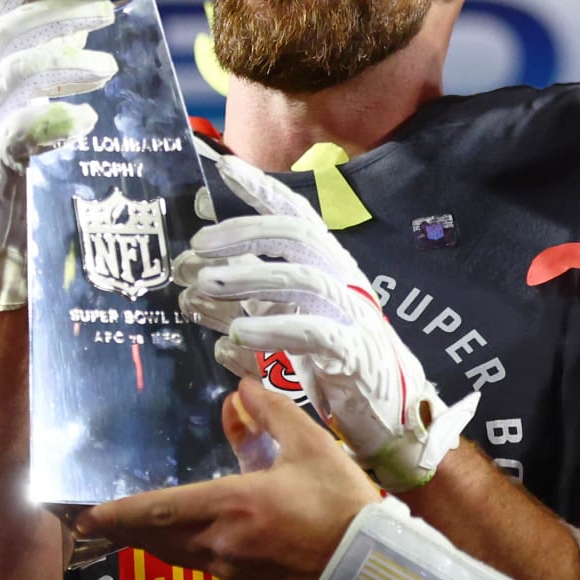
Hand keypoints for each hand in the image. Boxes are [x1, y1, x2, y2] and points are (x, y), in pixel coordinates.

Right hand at [0, 0, 116, 310]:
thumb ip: (55, 39)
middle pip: (10, 30)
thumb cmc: (8, 139)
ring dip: (66, 65)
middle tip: (109, 10)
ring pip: (15, 75)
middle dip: (61, 12)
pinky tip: (85, 123)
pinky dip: (54, 124)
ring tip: (108, 69)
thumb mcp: (28, 81)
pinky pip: (19, 136)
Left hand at [74, 378, 377, 579]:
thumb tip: (242, 387)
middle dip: (123, 528)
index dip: (118, 512)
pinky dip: (183, 548)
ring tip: (129, 525)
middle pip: (156, 537)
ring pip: (177, 553)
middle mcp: (221, 544)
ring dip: (151, 539)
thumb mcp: (311, 446)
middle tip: (89, 521)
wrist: (372, 567)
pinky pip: (203, 563)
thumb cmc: (342, 503)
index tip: (84, 515)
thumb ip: (273, 413)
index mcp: (232, 506)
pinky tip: (187, 536)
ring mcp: (232, 573)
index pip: (159, 510)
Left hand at [173, 155, 479, 490]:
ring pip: (303, 280)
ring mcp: (352, 313)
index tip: (224, 168)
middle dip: (243, 234)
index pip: (296, 214)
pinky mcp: (354, 354)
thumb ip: (244, 288)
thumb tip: (192, 261)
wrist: (386, 410)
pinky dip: (272, 331)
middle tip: (195, 248)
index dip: (262, 189)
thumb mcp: (283, 314)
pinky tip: (234, 338)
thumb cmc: (331, 356)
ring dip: (248, 280)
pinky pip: (314, 333)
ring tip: (201, 291)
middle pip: (297, 236)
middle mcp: (342, 278)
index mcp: (327, 263)